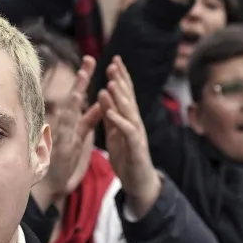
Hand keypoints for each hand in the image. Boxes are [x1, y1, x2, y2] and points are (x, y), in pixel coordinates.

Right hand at [35, 57, 100, 211]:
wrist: (49, 189)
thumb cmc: (62, 165)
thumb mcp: (81, 139)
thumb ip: (89, 122)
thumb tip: (99, 106)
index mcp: (71, 124)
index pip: (79, 99)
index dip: (85, 81)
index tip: (91, 62)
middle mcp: (64, 127)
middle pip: (74, 99)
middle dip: (82, 79)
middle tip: (91, 59)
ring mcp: (61, 137)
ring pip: (69, 111)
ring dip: (77, 92)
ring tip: (84, 74)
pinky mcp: (61, 148)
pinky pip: (67, 129)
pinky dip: (72, 116)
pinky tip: (77, 102)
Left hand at [99, 57, 161, 212]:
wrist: (139, 182)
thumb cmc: (127, 157)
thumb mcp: (114, 132)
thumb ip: (110, 113)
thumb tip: (103, 93)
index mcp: (128, 119)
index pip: (124, 94)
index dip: (119, 77)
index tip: (113, 60)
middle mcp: (135, 123)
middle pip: (128, 98)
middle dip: (121, 80)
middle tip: (114, 62)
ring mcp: (137, 134)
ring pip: (129, 111)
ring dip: (120, 97)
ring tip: (110, 82)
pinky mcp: (135, 147)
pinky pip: (127, 132)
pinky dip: (119, 121)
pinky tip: (110, 112)